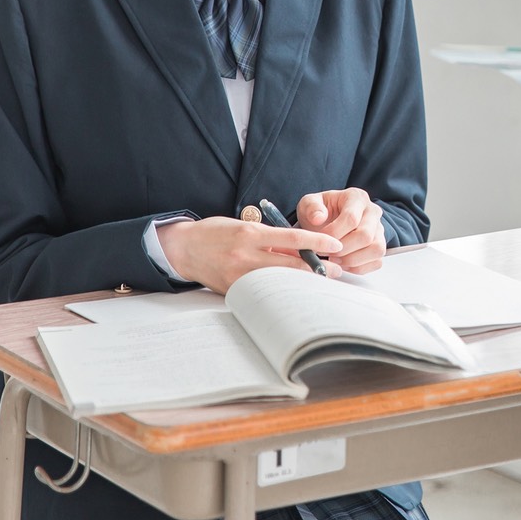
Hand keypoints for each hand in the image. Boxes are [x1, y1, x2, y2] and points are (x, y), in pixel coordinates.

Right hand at [157, 216, 340, 293]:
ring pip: (280, 283)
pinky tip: (293, 293)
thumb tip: (302, 249)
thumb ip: (271, 238)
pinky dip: (280, 292)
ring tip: (320, 283)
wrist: (183, 249)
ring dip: (302, 283)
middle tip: (337, 271)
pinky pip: (263, 293)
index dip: (317, 242)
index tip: (335, 245)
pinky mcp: (234, 291)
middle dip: (318, 269)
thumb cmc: (216, 232)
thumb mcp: (244, 226)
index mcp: (251, 233)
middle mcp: (246, 255)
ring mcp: (239, 276)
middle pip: (291, 266)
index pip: (292, 238)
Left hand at [297, 188, 386, 274]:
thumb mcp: (309, 203)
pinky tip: (343, 264)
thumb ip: (311, 208)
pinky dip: (358, 267)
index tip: (319, 241)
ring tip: (334, 259)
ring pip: (376, 250)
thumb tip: (318, 218)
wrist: (328, 220)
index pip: (351, 218)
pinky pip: (376, 262)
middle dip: (342, 249)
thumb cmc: (321, 211)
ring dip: (352, 260)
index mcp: (356, 197)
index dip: (333, 234)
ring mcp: (379, 230)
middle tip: (326, 253)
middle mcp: (372, 212)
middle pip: (365, 236)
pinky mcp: (379, 246)